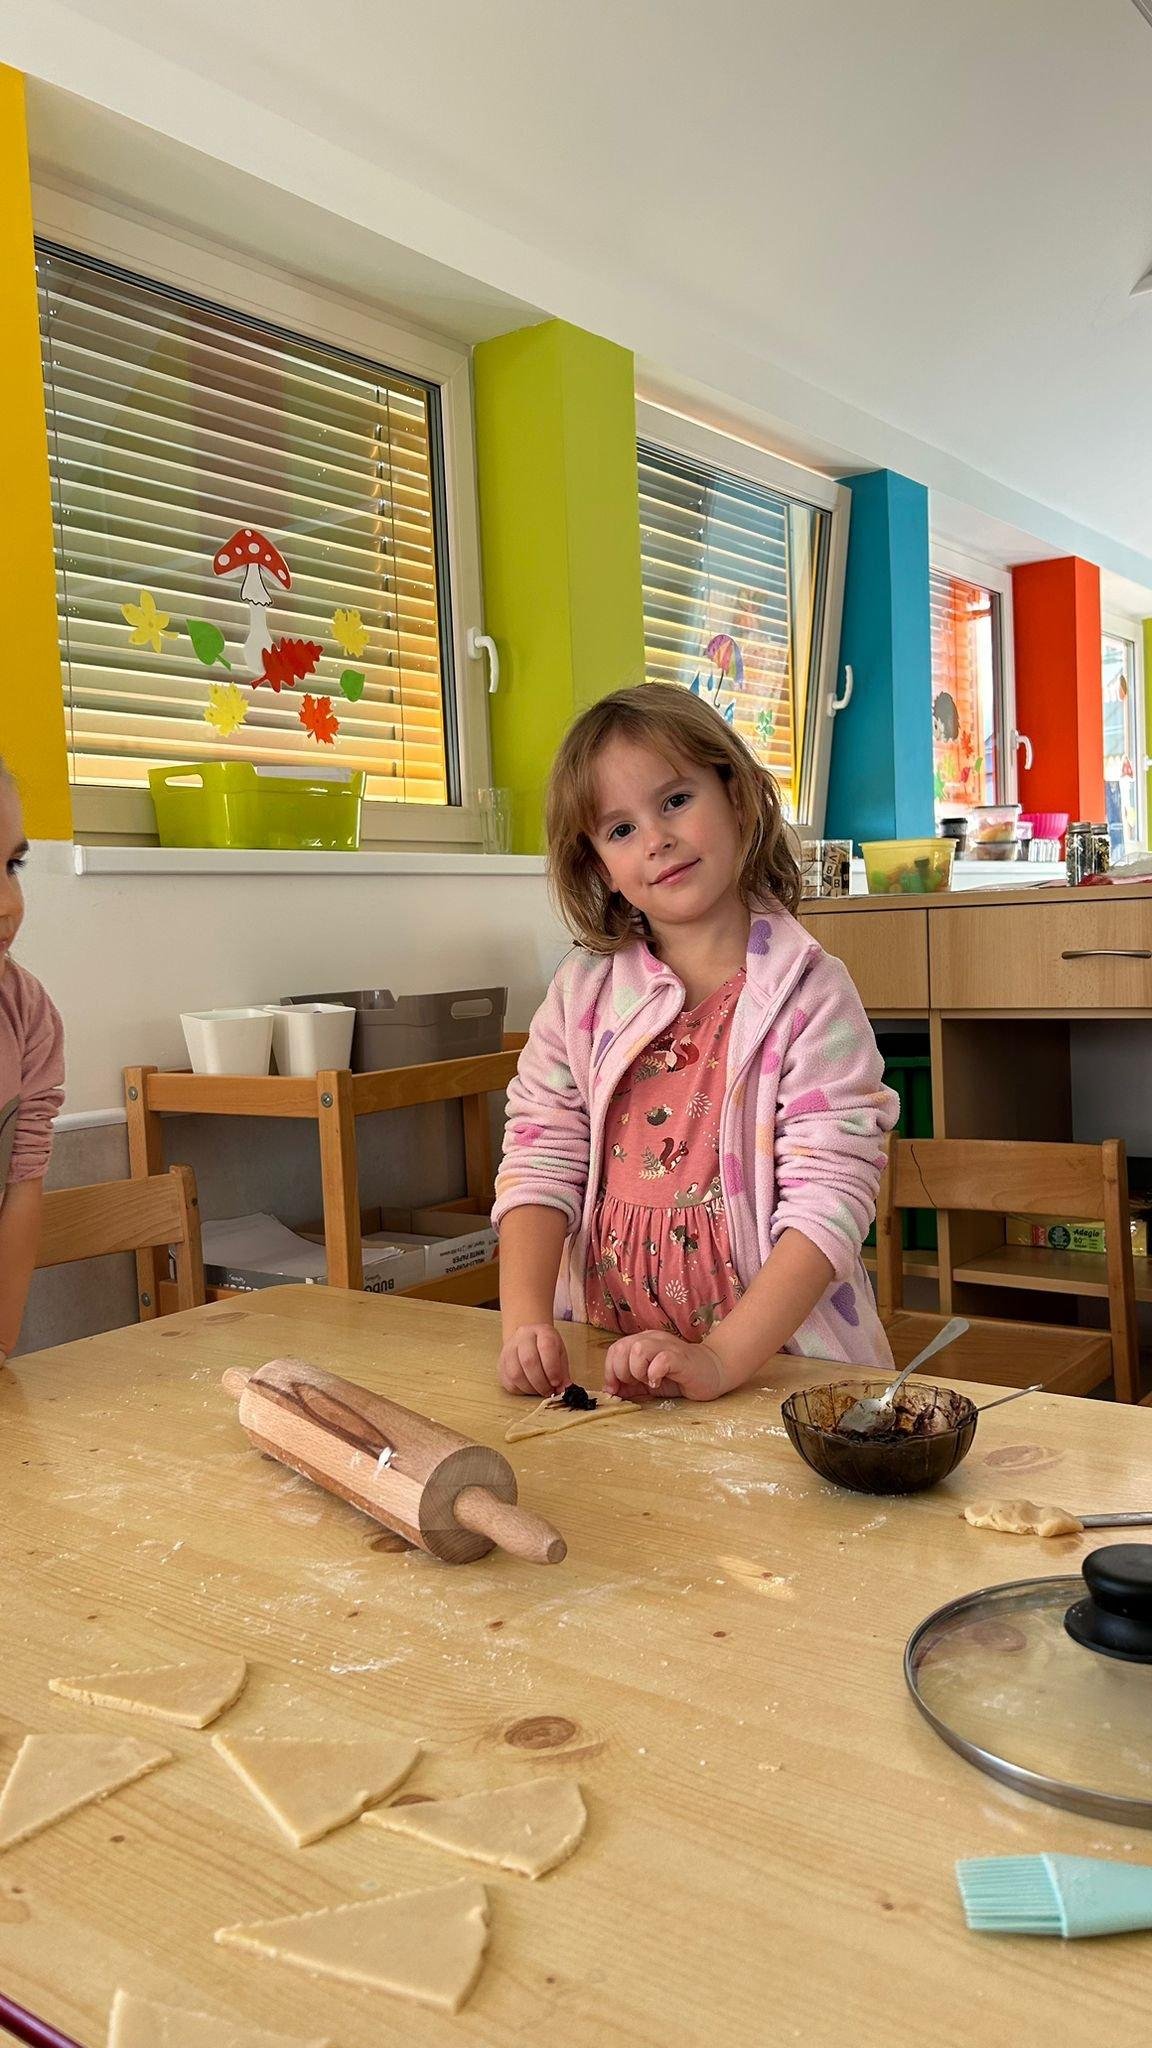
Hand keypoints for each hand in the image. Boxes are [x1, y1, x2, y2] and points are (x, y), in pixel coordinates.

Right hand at [499, 1323, 570, 1397]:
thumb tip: (564, 1389)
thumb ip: (563, 1372)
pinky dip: (521, 1390)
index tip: (557, 1383)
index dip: (552, 1368)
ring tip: (540, 1391)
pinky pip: (508, 1382)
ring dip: (530, 1388)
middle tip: (549, 1391)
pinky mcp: (500, 1363)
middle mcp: (523, 1337)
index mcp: (542, 1331)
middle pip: (528, 1361)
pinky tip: (530, 1388)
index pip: (546, 1347)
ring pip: (516, 1374)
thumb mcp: (559, 1354)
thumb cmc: (546, 1348)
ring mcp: (508, 1349)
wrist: (527, 1339)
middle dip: (541, 1382)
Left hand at [603, 1332, 728, 1401]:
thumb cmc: (680, 1377)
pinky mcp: (679, 1357)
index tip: (615, 1390)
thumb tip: (609, 1392)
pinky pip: (660, 1360)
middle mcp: (652, 1339)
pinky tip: (659, 1383)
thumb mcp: (649, 1381)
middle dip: (621, 1372)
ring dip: (637, 1371)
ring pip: (637, 1349)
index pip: (614, 1349)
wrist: (713, 1372)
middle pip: (622, 1347)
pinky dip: (654, 1374)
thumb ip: (630, 1385)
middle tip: (635, 1384)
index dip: (609, 1371)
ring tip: (648, 1382)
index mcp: (643, 1341)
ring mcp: (667, 1346)